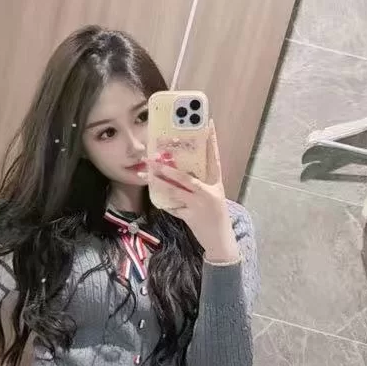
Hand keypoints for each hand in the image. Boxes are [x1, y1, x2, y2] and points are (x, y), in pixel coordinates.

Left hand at [150, 123, 238, 261]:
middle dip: (166, 167)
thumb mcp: (213, 196)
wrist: (221, 241)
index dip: (211, 141)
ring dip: (159, 182)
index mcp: (217, 183)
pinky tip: (154, 195)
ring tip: (146, 174)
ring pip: (175, 190)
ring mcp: (200, 205)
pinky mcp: (192, 216)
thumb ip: (200, 184)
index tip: (208, 124)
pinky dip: (164, 202)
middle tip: (152, 158)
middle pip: (185, 176)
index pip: (215, 158)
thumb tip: (180, 170)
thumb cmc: (215, 216)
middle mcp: (209, 192)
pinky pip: (173, 207)